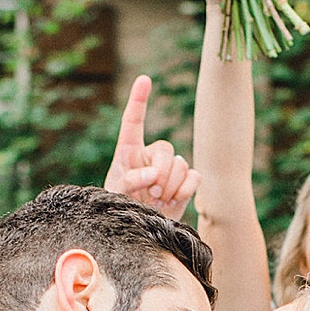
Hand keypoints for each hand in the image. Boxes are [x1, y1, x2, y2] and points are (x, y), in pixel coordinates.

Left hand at [102, 77, 196, 221]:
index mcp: (128, 151)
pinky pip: (194, 176)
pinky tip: (172, 200)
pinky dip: (185, 190)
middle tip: (150, 192)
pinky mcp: (185, 182)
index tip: (144, 79)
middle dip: (159, 172)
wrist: (139, 231)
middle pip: (164, 148)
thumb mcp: (115, 193)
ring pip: (180, 164)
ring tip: (157, 200)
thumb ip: (129, 180)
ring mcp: (169, 168)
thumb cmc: (120, 209)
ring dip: (169, 186)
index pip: (133, 121)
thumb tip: (153, 174)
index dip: (138, 99)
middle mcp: (150, 156)